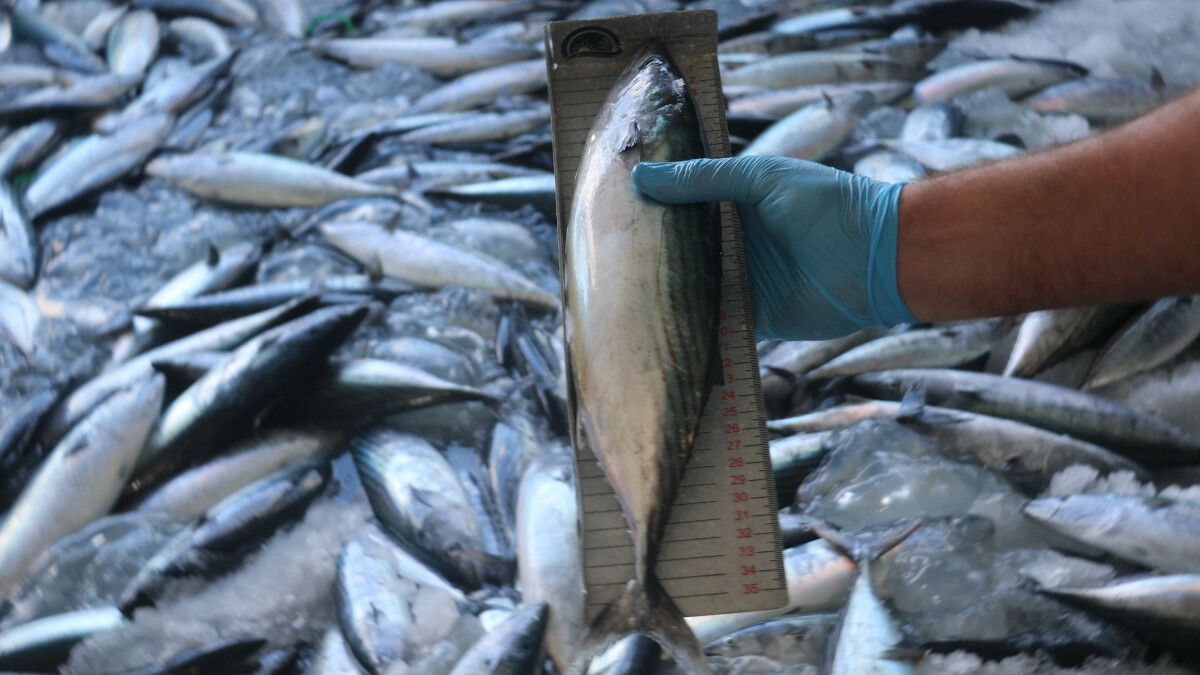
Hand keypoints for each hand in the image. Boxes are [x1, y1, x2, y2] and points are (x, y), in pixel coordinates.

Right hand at [632, 155, 914, 339]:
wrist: (877, 258)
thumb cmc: (827, 205)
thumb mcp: (760, 179)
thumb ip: (703, 180)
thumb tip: (642, 177)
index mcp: (733, 203)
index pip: (679, 204)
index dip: (648, 206)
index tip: (604, 208)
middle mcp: (731, 242)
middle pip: (677, 250)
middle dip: (644, 254)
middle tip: (597, 255)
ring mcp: (738, 280)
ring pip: (687, 287)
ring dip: (659, 291)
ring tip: (610, 292)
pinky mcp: (749, 316)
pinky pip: (710, 322)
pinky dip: (686, 324)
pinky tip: (650, 324)